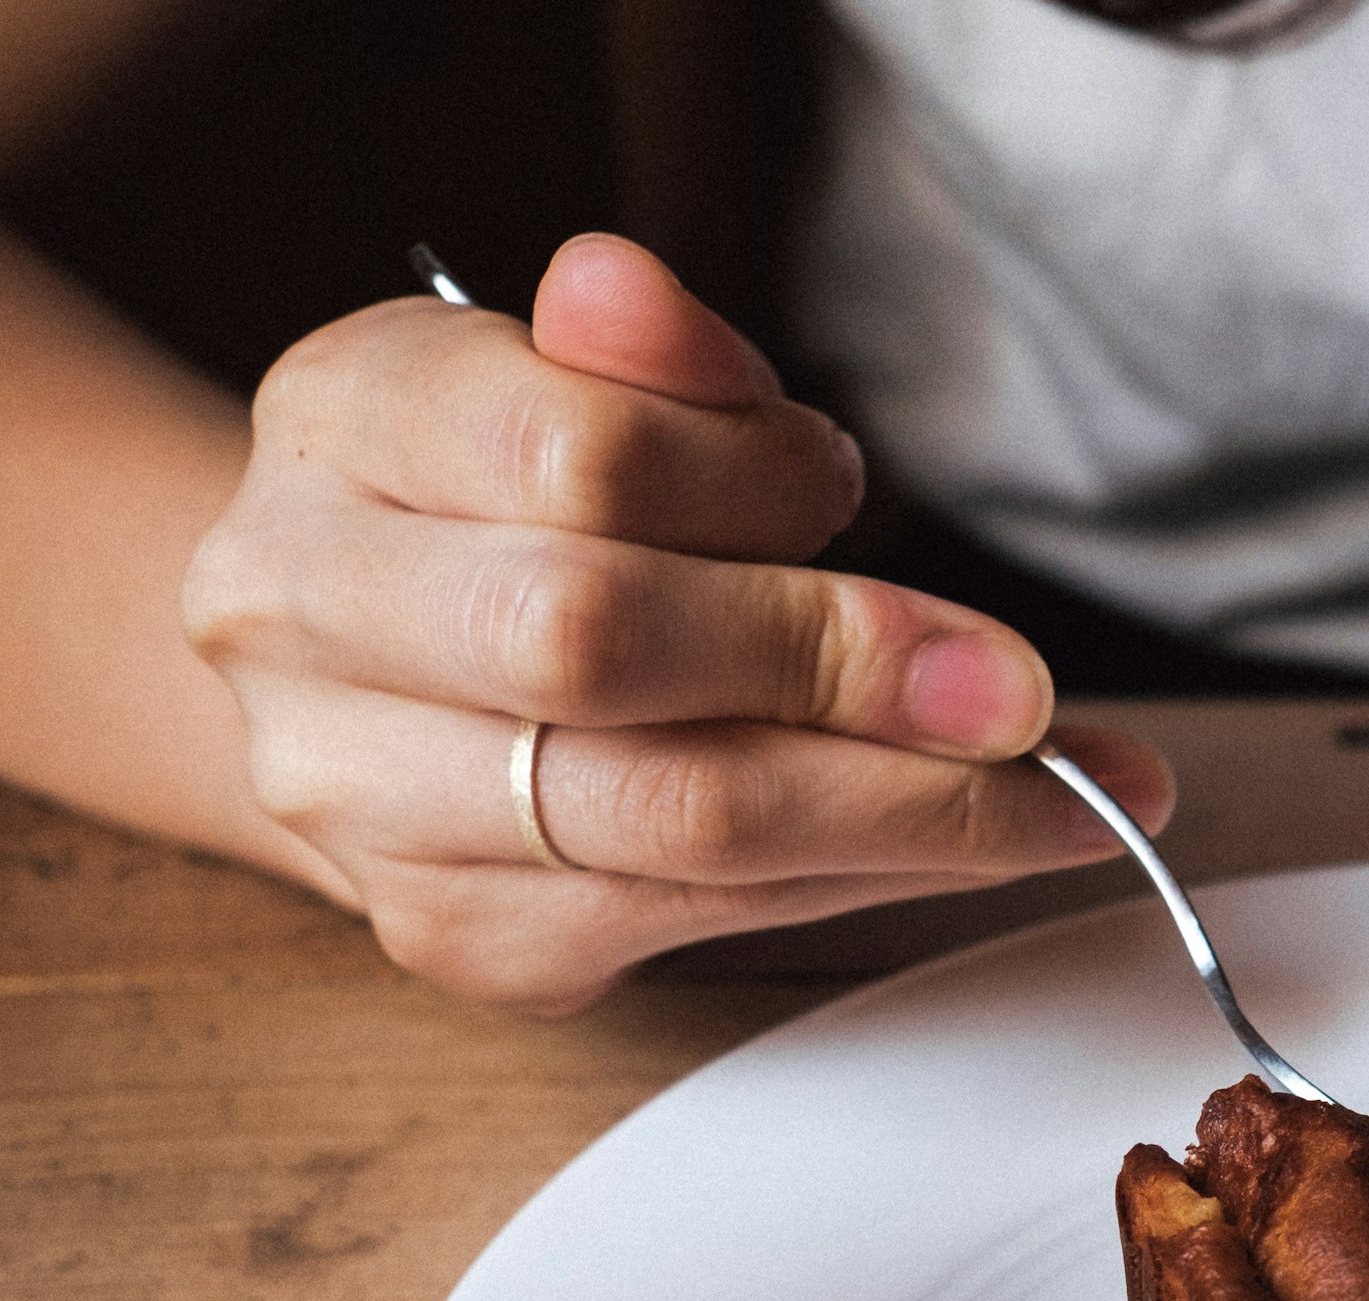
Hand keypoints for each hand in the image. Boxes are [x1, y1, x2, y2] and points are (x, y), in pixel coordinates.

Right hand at [181, 233, 1164, 1009]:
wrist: (361, 670)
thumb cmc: (504, 502)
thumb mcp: (573, 374)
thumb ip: (645, 354)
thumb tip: (640, 301)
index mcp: (343, 426)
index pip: (570, 451)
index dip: (749, 481)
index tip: (868, 495)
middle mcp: (304, 616)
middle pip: (597, 645)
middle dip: (843, 668)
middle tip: (1025, 697)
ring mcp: (358, 799)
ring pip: (666, 819)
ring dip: (901, 813)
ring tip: (1064, 797)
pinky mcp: (449, 933)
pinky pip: (692, 923)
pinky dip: (855, 881)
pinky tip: (953, 845)